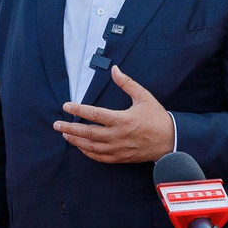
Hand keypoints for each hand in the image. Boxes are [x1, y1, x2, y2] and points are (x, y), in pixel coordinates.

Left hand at [55, 66, 175, 165]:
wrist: (171, 141)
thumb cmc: (157, 118)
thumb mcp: (144, 97)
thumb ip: (127, 83)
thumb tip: (114, 69)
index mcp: (123, 119)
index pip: (95, 114)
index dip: (79, 110)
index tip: (66, 106)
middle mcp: (118, 136)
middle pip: (88, 133)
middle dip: (70, 129)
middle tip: (56, 125)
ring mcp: (118, 149)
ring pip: (91, 147)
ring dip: (76, 141)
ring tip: (65, 135)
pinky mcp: (121, 158)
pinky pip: (100, 157)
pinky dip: (88, 153)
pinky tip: (80, 147)